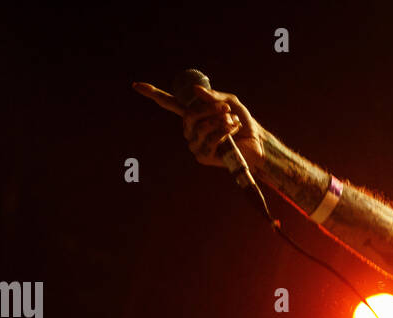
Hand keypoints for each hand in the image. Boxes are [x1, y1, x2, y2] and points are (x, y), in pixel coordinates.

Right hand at [133, 81, 265, 169]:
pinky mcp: (203, 157)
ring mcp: (195, 144)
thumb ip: (214, 96)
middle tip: (227, 109)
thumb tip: (195, 90)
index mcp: (194, 115)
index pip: (169, 104)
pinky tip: (232, 130)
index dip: (153, 94)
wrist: (256, 144)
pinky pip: (208, 139)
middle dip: (209, 109)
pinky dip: (222, 132)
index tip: (136, 85)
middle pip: (188, 114)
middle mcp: (190, 130)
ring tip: (232, 122)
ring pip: (198, 127)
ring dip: (218, 121)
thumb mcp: (230, 103)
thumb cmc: (243, 123)